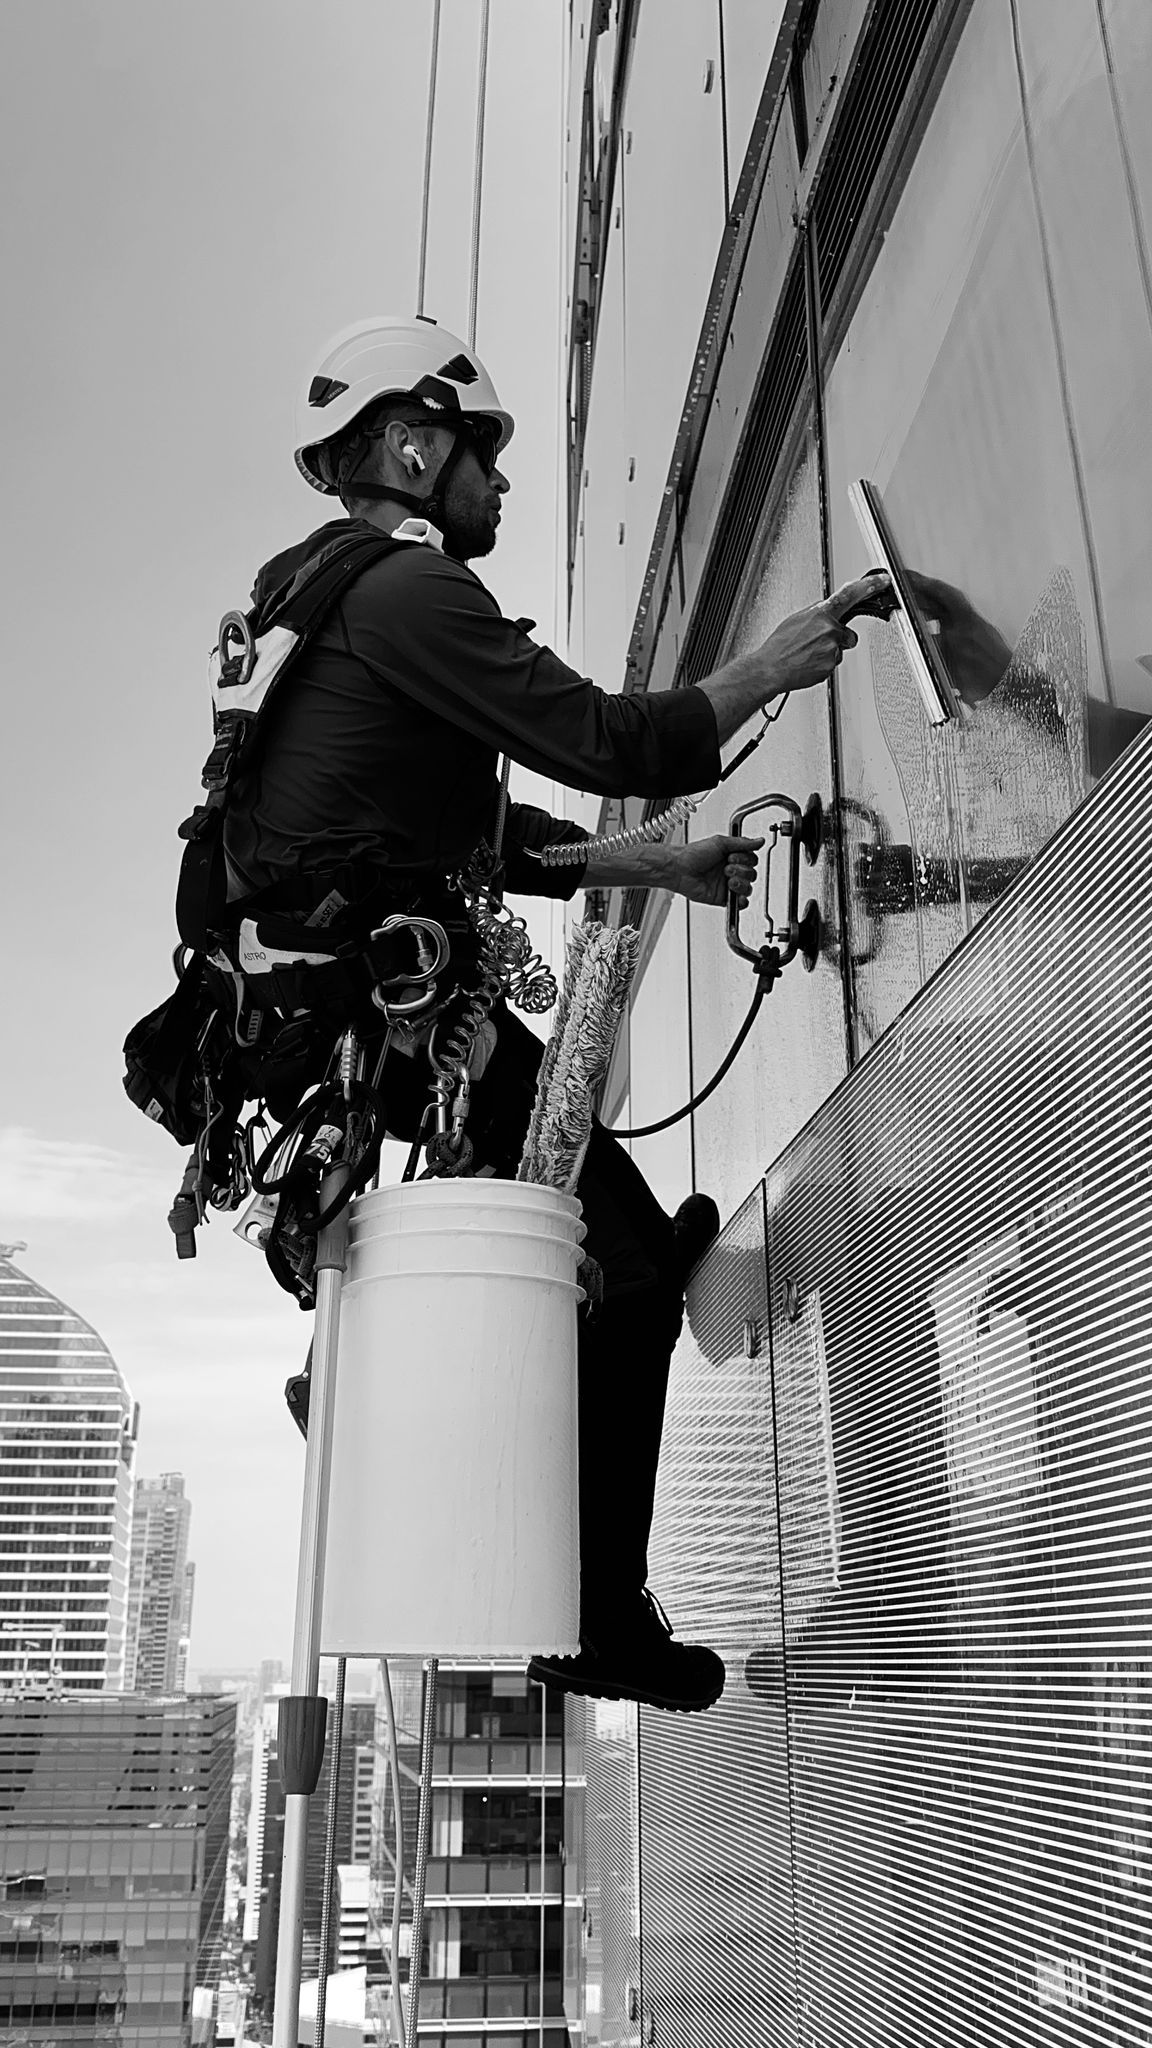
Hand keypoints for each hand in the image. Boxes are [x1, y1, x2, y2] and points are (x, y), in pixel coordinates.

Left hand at [670, 834, 762, 907]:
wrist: (679, 869)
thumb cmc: (693, 854)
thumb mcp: (720, 842)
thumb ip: (742, 842)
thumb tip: (759, 841)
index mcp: (732, 856)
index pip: (752, 860)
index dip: (745, 860)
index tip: (732, 857)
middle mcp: (731, 871)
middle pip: (752, 874)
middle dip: (741, 871)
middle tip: (727, 868)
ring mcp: (727, 885)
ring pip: (748, 888)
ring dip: (741, 884)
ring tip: (728, 880)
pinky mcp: (722, 898)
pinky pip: (739, 903)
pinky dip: (741, 901)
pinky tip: (735, 894)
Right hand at [758, 572, 894, 695]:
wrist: (770, 668)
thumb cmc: (779, 646)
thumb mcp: (796, 619)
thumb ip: (817, 614)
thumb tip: (828, 611)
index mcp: (821, 613)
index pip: (850, 594)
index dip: (869, 586)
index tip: (884, 581)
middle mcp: (829, 629)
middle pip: (848, 633)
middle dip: (838, 638)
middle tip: (816, 643)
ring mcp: (832, 647)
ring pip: (840, 649)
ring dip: (829, 652)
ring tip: (808, 654)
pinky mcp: (831, 664)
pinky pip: (834, 662)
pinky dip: (823, 664)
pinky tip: (808, 663)